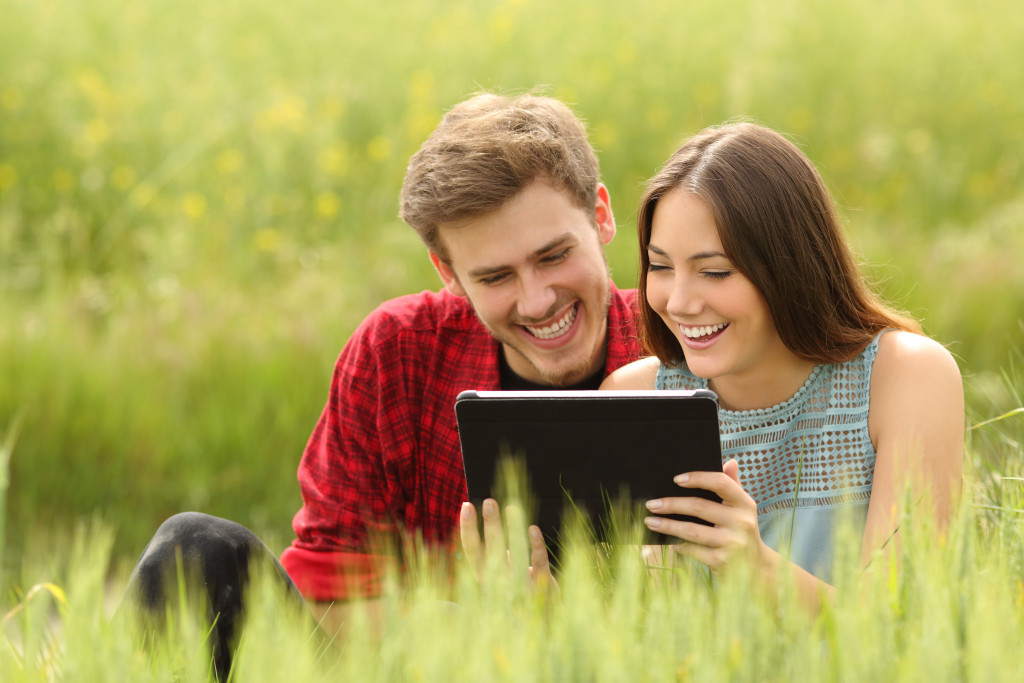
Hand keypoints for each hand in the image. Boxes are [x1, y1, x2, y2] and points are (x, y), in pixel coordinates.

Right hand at [459, 499, 555, 592]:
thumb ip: (492, 553)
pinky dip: (536, 546)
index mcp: (485, 577)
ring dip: (513, 530)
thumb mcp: (498, 574)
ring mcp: (521, 586)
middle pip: (493, 550)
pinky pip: (539, 563)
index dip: (468, 528)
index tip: (466, 505)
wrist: (541, 623)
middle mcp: (500, 583)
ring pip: (516, 554)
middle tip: (489, 502)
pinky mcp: (542, 587)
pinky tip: (533, 529)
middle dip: (490, 525)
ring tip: (511, 508)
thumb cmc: (516, 590)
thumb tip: (489, 520)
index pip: (472, 551)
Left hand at [643, 460, 769, 575]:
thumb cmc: (742, 531)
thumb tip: (730, 461)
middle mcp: (741, 522)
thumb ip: (733, 485)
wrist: (757, 569)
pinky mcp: (722, 561)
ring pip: (691, 530)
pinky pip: (692, 550)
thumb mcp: (742, 509)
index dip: (698, 478)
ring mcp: (732, 543)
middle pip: (699, 506)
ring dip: (667, 525)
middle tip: (651, 504)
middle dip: (671, 504)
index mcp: (745, 503)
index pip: (720, 483)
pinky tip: (669, 542)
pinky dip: (678, 546)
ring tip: (650, 521)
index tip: (676, 479)